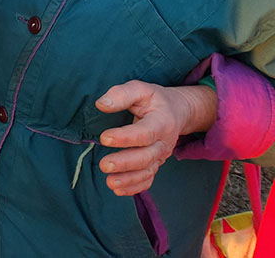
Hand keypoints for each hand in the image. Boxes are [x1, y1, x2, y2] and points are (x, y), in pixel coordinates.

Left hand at [96, 80, 217, 195]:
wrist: (177, 112)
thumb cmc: (154, 100)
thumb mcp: (141, 89)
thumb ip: (121, 94)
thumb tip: (101, 104)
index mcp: (161, 122)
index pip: (144, 133)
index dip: (125, 137)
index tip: (104, 138)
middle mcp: (163, 142)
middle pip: (146, 157)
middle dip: (125, 162)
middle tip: (104, 165)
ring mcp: (160, 156)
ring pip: (147, 172)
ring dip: (128, 179)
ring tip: (109, 182)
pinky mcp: (155, 163)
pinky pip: (148, 179)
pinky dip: (134, 187)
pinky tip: (117, 189)